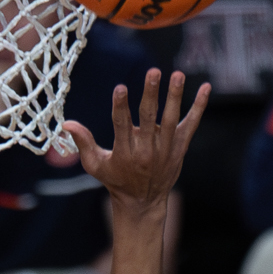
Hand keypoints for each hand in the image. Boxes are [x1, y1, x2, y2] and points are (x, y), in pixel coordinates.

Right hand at [62, 69, 210, 210]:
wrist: (143, 201)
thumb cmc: (115, 179)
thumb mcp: (95, 165)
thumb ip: (83, 143)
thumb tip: (66, 124)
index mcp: (124, 153)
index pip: (121, 125)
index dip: (120, 106)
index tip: (120, 88)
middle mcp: (147, 150)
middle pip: (149, 118)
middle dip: (151, 94)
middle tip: (153, 72)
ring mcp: (166, 149)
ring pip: (171, 119)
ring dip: (175, 96)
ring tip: (177, 74)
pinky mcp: (180, 147)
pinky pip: (191, 124)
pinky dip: (199, 107)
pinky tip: (206, 88)